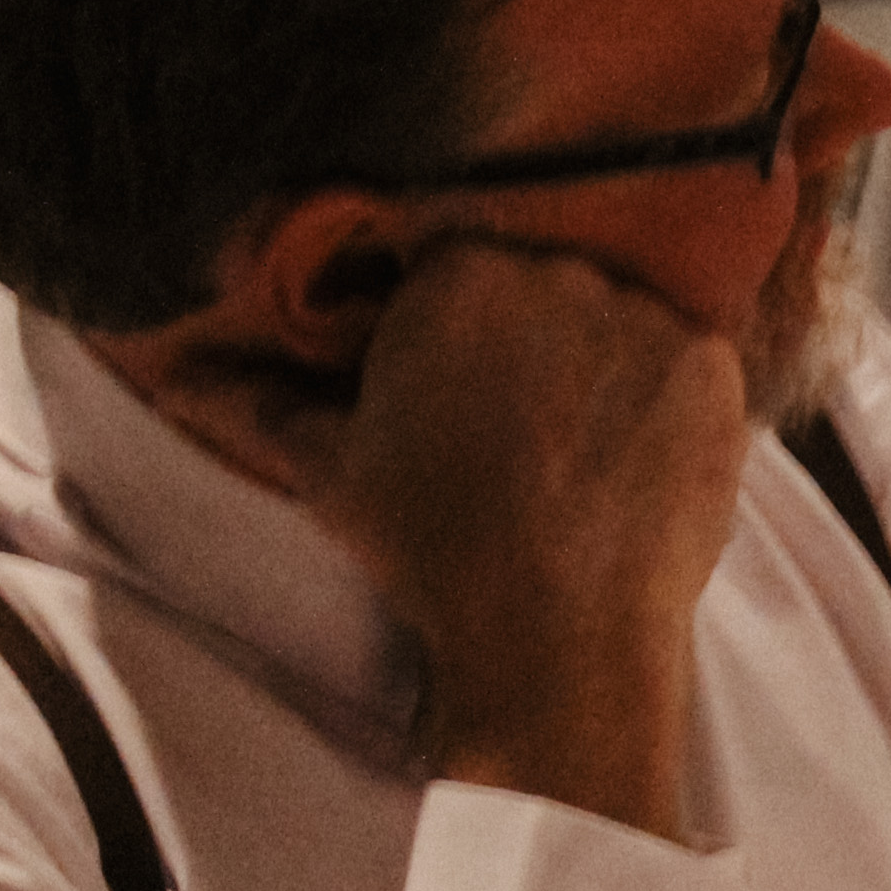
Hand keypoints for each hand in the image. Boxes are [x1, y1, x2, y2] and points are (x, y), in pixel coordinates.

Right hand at [312, 239, 750, 838]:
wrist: (557, 634)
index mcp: (460, 275)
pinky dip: (665, 399)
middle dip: (530, 332)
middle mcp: (561, 274)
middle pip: (544, 277)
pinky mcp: (716, 369)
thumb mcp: (331, 469)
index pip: (457, 257)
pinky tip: (634, 457)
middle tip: (519, 418)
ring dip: (601, 362)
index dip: (456, 319)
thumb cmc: (433, 548)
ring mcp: (648, 318)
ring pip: (619, 317)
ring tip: (579, 445)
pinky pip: (688, 360)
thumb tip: (174, 373)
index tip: (457, 374)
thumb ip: (257, 400)